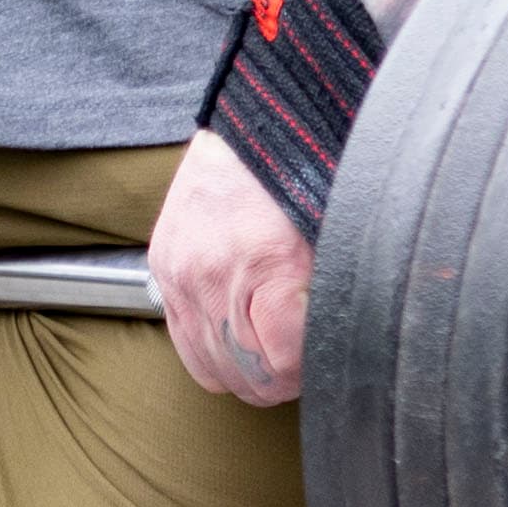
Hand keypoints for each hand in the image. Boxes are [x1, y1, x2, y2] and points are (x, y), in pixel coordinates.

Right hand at [148, 135, 311, 406]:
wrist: (249, 126)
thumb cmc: (302, 174)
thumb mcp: (334, 233)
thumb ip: (331, 295)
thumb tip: (344, 346)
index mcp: (268, 262)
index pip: (281, 363)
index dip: (308, 372)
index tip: (324, 360)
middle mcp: (214, 273)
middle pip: (246, 376)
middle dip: (280, 381)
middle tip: (302, 365)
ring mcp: (180, 274)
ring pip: (210, 369)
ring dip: (245, 373)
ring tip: (273, 357)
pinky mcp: (163, 269)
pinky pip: (183, 341)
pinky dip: (214, 352)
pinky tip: (239, 335)